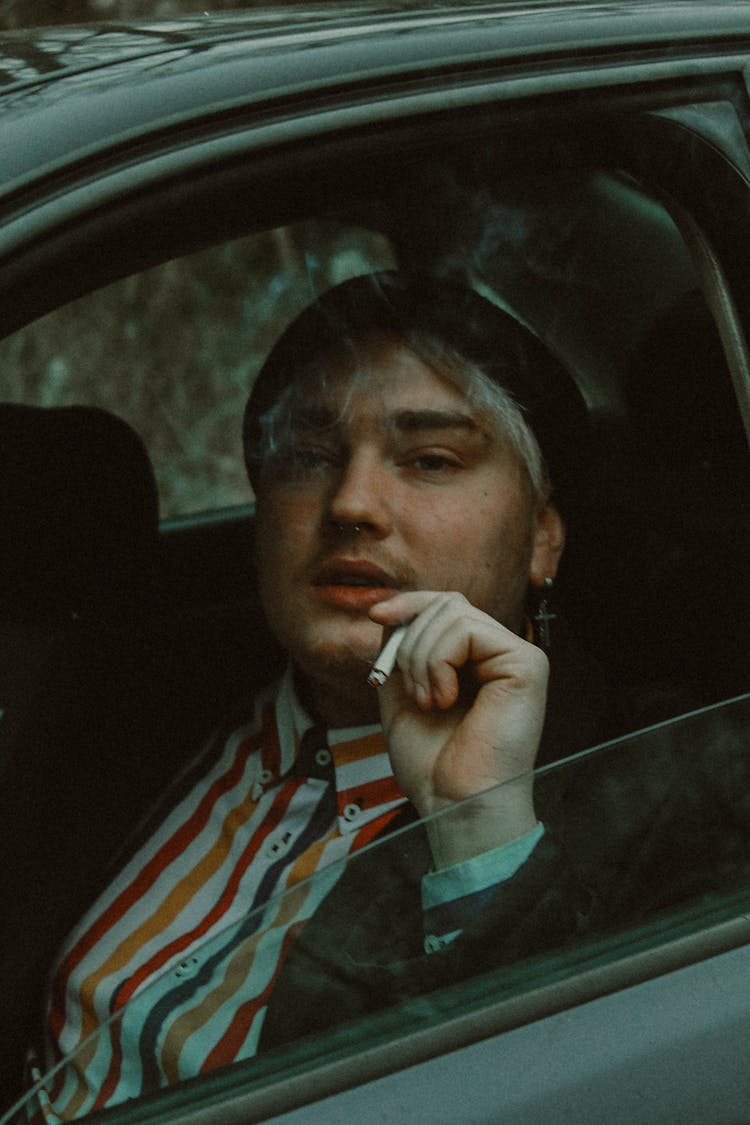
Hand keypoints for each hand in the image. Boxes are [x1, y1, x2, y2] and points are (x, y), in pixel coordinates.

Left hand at [369, 591, 547, 866]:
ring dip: (422, 657)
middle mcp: (501, 654)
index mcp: (477, 660)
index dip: (409, 603)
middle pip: (447, 603)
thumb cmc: (432, 762)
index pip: (445, 605)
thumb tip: (391, 610)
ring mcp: (518, 656)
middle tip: (412, 691)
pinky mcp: (526, 664)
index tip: (376, 616)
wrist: (453, 804)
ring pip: (453, 612)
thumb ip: (400, 649)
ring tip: (428, 701)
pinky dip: (439, 661)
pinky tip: (443, 698)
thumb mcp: (402, 692)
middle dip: (410, 639)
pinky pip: (467, 630)